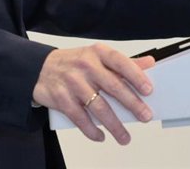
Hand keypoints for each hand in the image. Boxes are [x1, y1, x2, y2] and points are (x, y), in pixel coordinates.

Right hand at [32, 44, 155, 144]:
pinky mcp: (62, 99)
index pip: (120, 62)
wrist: (39, 68)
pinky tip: (101, 136)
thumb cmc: (74, 63)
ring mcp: (73, 82)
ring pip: (98, 107)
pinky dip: (92, 130)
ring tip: (125, 136)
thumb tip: (149, 63)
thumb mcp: (97, 56)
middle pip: (112, 86)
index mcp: (97, 53)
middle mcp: (85, 66)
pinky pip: (80, 118)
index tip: (148, 90)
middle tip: (145, 116)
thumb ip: (123, 62)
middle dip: (132, 104)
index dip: (136, 76)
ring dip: (114, 125)